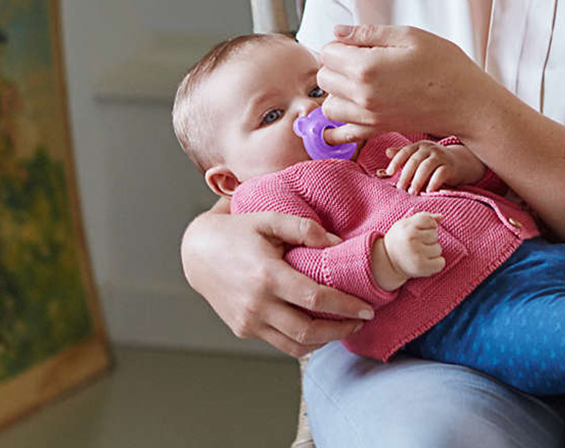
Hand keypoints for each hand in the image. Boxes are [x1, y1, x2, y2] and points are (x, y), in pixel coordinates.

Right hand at [180, 209, 374, 357]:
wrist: (197, 252)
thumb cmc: (236, 232)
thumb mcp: (268, 218)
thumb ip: (304, 228)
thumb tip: (337, 244)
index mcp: (267, 276)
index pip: (315, 298)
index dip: (346, 306)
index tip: (367, 308)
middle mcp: (257, 304)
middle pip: (309, 331)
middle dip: (341, 330)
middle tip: (361, 320)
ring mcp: (248, 321)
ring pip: (295, 345)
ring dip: (324, 341)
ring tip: (343, 326)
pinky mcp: (243, 329)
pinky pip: (279, 342)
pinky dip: (301, 339)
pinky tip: (315, 326)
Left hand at [317, 25, 495, 143]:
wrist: (466, 102)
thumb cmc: (444, 65)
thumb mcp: (409, 36)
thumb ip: (368, 33)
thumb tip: (337, 31)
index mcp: (367, 68)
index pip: (328, 52)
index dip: (341, 44)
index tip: (360, 44)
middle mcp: (362, 96)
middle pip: (323, 78)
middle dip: (336, 66)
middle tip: (362, 60)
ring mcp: (368, 117)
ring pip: (328, 106)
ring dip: (337, 93)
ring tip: (360, 83)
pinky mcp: (376, 130)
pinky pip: (340, 133)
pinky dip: (338, 124)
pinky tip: (351, 110)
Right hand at [378, 213, 445, 288]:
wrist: (387, 261)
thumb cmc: (399, 239)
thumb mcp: (405, 224)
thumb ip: (423, 218)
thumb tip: (441, 217)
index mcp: (407, 227)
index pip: (429, 220)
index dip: (428, 225)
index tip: (420, 230)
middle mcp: (412, 240)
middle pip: (435, 235)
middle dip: (429, 239)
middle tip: (416, 244)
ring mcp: (417, 254)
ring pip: (438, 249)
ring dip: (432, 251)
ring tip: (419, 253)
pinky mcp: (421, 267)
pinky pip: (441, 263)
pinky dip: (436, 263)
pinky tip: (426, 261)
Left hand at [381, 141, 486, 194]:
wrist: (459, 163)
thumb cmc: (434, 161)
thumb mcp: (419, 156)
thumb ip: (404, 155)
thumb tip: (387, 152)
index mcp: (419, 146)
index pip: (405, 151)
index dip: (396, 161)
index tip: (389, 173)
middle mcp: (430, 148)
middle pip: (414, 161)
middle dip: (406, 175)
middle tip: (401, 188)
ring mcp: (441, 157)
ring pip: (426, 167)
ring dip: (417, 180)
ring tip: (412, 192)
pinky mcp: (450, 167)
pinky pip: (440, 174)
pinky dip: (433, 182)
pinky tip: (428, 191)